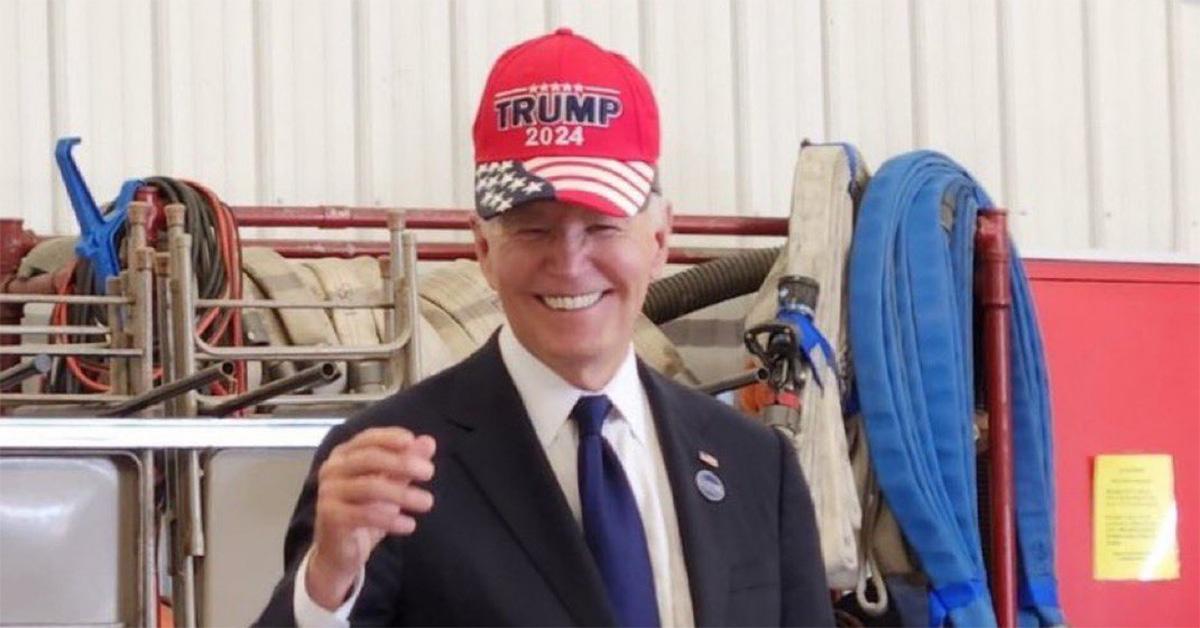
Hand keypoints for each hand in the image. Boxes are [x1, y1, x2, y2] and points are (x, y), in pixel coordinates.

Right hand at [305, 427, 436, 609]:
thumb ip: (406, 463)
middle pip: (369, 459)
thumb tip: (429, 442)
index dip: (389, 437)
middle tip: (429, 472)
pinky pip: (365, 515)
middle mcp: (332, 469)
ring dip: (403, 494)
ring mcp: (329, 492)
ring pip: (370, 487)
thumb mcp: (390, 485)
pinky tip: (410, 525)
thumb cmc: (366, 510)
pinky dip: (391, 519)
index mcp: (344, 455)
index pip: (367, 438)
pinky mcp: (331, 517)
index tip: (412, 441)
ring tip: (428, 502)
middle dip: (402, 463)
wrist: (340, 551)